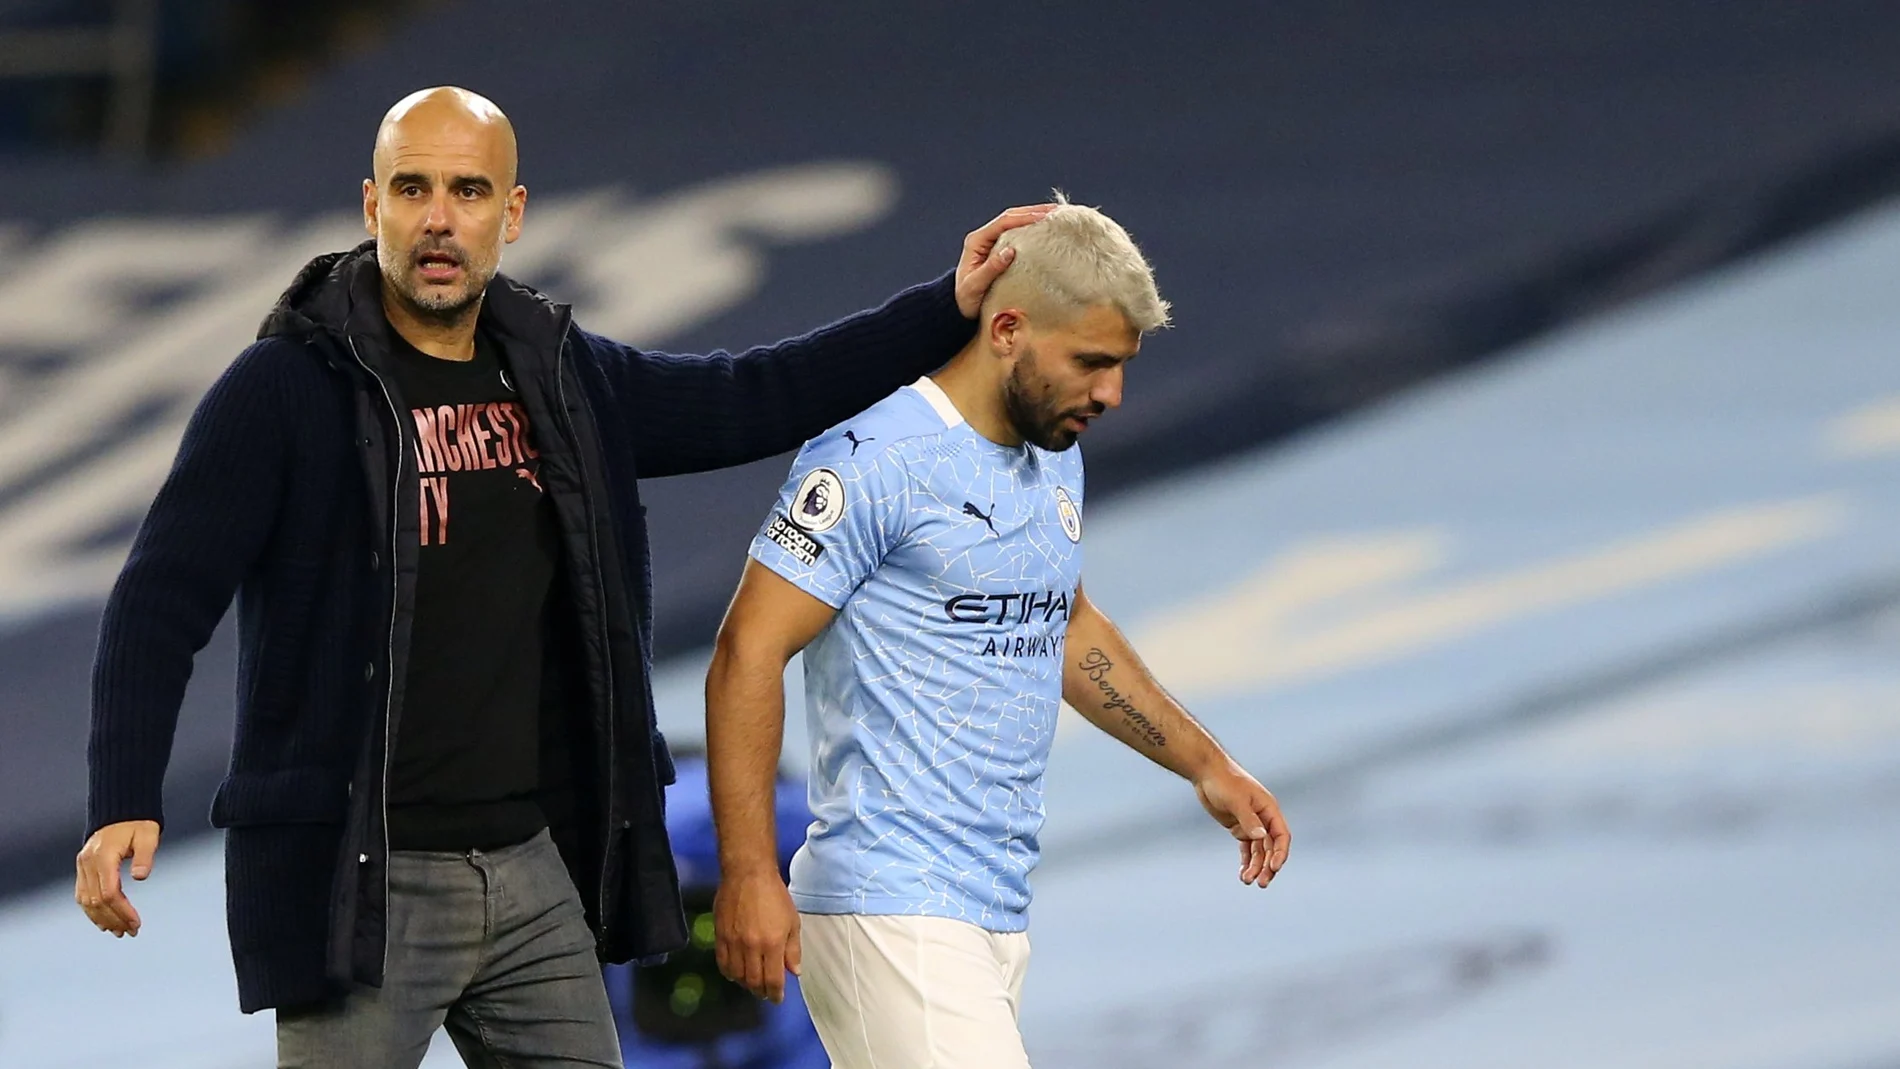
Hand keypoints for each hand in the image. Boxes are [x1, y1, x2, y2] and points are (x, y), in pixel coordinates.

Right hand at [75, 819, 160, 936]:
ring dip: (101, 918)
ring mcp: (82, 866)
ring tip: (119, 931)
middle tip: (130, 932)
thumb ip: (146, 856)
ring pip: (85, 901)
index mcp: (103, 857)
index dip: (122, 911)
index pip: (109, 893)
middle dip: (114, 919)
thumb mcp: (148, 835)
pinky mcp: (83, 868)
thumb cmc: (137, 823)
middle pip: (96, 901)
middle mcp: (88, 863)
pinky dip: (92, 910)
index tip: (136, 923)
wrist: (120, 810)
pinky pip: (82, 894)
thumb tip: (141, 877)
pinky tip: (104, 921)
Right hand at [713, 871, 801, 1002]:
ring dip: (745, 984)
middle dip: (761, 991)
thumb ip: (793, 949)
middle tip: (766, 992)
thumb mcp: (792, 921)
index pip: (773, 980)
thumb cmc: (774, 894)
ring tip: (752, 983)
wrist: (747, 874)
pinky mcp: (720, 936)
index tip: (777, 998)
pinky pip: (722, 963)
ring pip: (737, 976)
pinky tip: (736, 973)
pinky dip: (729, 973)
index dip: (775, 994)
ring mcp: (734, 942)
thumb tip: (794, 972)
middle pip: (754, 981)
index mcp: (773, 943)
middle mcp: (752, 946)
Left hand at [954, 203, 1056, 316]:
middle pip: (1011, 217)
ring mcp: (992, 242)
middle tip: (1057, 211)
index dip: (1024, 217)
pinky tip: (1046, 230)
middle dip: (1034, 212)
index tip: (1044, 217)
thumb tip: (1010, 251)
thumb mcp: (974, 286)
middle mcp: (984, 237)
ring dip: (1035, 217)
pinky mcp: (1000, 250)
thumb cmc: (965, 299)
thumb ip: (990, 269)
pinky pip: (1017, 234)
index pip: (1003, 222)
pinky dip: (1032, 229)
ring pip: (1015, 222)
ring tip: (1057, 215)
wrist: (959, 307)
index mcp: (977, 241)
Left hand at [1194, 762, 1289, 887]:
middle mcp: (1263, 818)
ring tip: (1247, 881)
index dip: (1280, 852)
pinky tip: (1243, 874)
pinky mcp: (1238, 827)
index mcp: (1269, 809)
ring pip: (1259, 850)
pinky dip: (1246, 861)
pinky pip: (1246, 848)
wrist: (1206, 772)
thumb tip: (1261, 837)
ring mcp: (1251, 824)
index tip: (1274, 868)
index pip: (1281, 835)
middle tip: (1261, 883)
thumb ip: (1248, 819)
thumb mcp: (1236, 800)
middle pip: (1271, 847)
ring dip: (1255, 866)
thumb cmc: (1224, 781)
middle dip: (1267, 865)